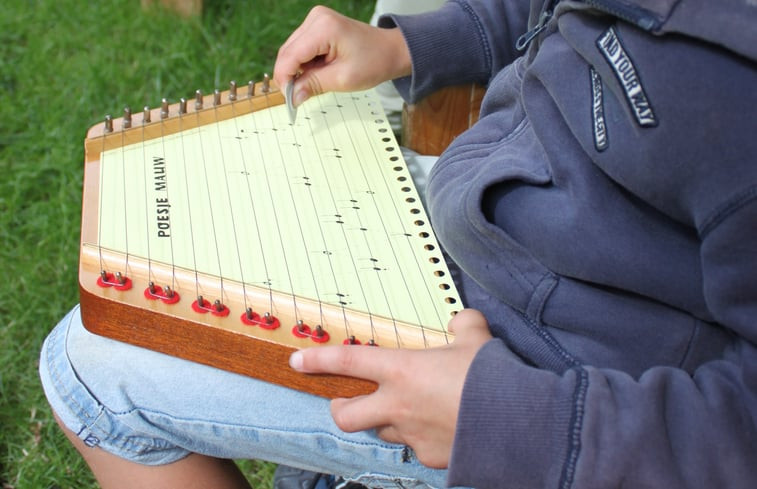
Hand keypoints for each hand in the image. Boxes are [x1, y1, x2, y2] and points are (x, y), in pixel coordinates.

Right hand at [273, 5, 410, 106]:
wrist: (391, 51)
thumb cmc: (374, 62)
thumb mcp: (343, 79)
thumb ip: (313, 85)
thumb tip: (292, 96)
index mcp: (323, 28)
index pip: (290, 55)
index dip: (285, 79)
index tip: (288, 99)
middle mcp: (317, 19)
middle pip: (288, 52)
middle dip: (290, 76)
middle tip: (297, 97)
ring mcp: (316, 20)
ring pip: (292, 51)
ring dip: (299, 70)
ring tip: (316, 82)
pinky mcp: (318, 26)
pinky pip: (301, 48)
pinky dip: (305, 63)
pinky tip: (319, 71)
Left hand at [289, 309, 492, 467]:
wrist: (517, 422)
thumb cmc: (491, 377)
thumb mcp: (476, 339)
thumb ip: (463, 325)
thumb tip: (461, 321)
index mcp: (402, 370)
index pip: (349, 360)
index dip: (319, 359)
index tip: (298, 360)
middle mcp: (398, 405)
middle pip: (346, 415)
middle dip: (340, 408)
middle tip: (346, 401)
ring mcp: (412, 435)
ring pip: (384, 431)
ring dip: (389, 421)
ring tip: (411, 411)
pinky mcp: (431, 456)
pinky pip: (418, 447)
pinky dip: (423, 438)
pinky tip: (443, 428)